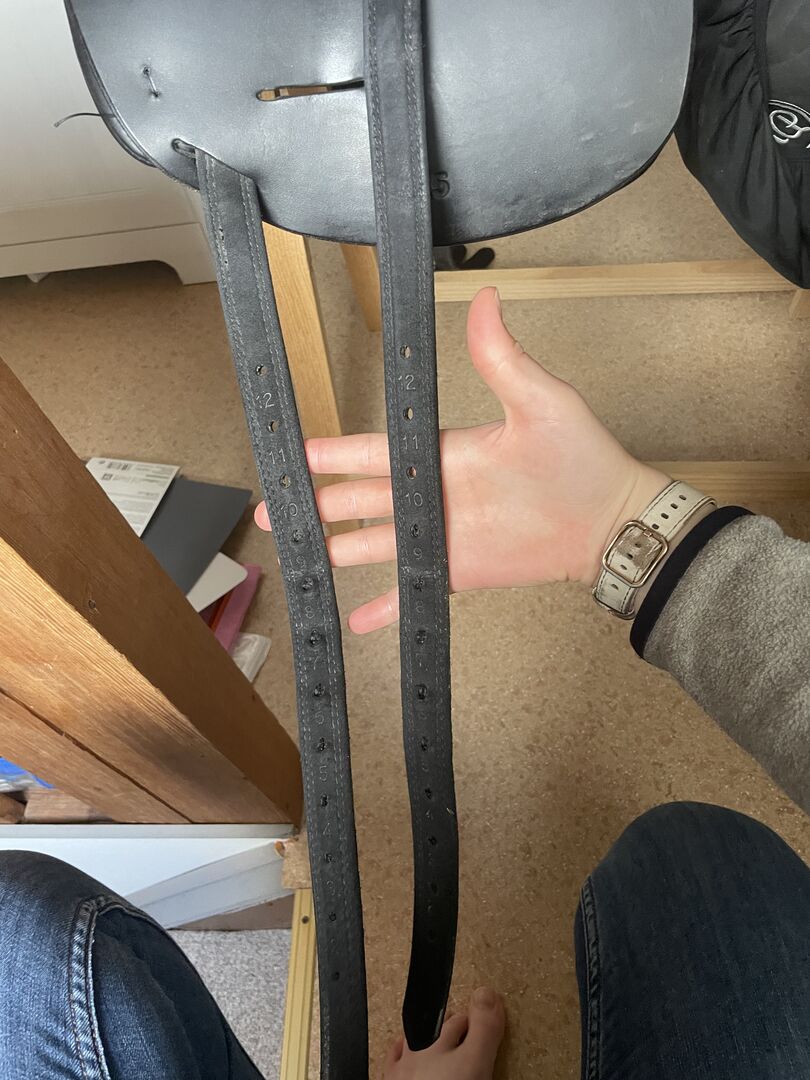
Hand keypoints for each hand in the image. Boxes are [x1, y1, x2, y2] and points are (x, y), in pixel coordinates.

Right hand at [255, 287, 668, 632]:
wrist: (608, 522)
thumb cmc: (580, 459)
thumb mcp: (540, 400)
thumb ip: (502, 358)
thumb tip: (486, 295)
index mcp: (442, 453)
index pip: (374, 452)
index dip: (333, 452)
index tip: (298, 451)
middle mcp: (433, 495)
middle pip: (360, 499)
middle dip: (316, 502)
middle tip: (272, 509)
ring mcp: (442, 537)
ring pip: (374, 544)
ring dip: (336, 550)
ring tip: (298, 555)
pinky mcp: (457, 573)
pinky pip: (413, 591)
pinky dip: (385, 606)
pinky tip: (356, 621)